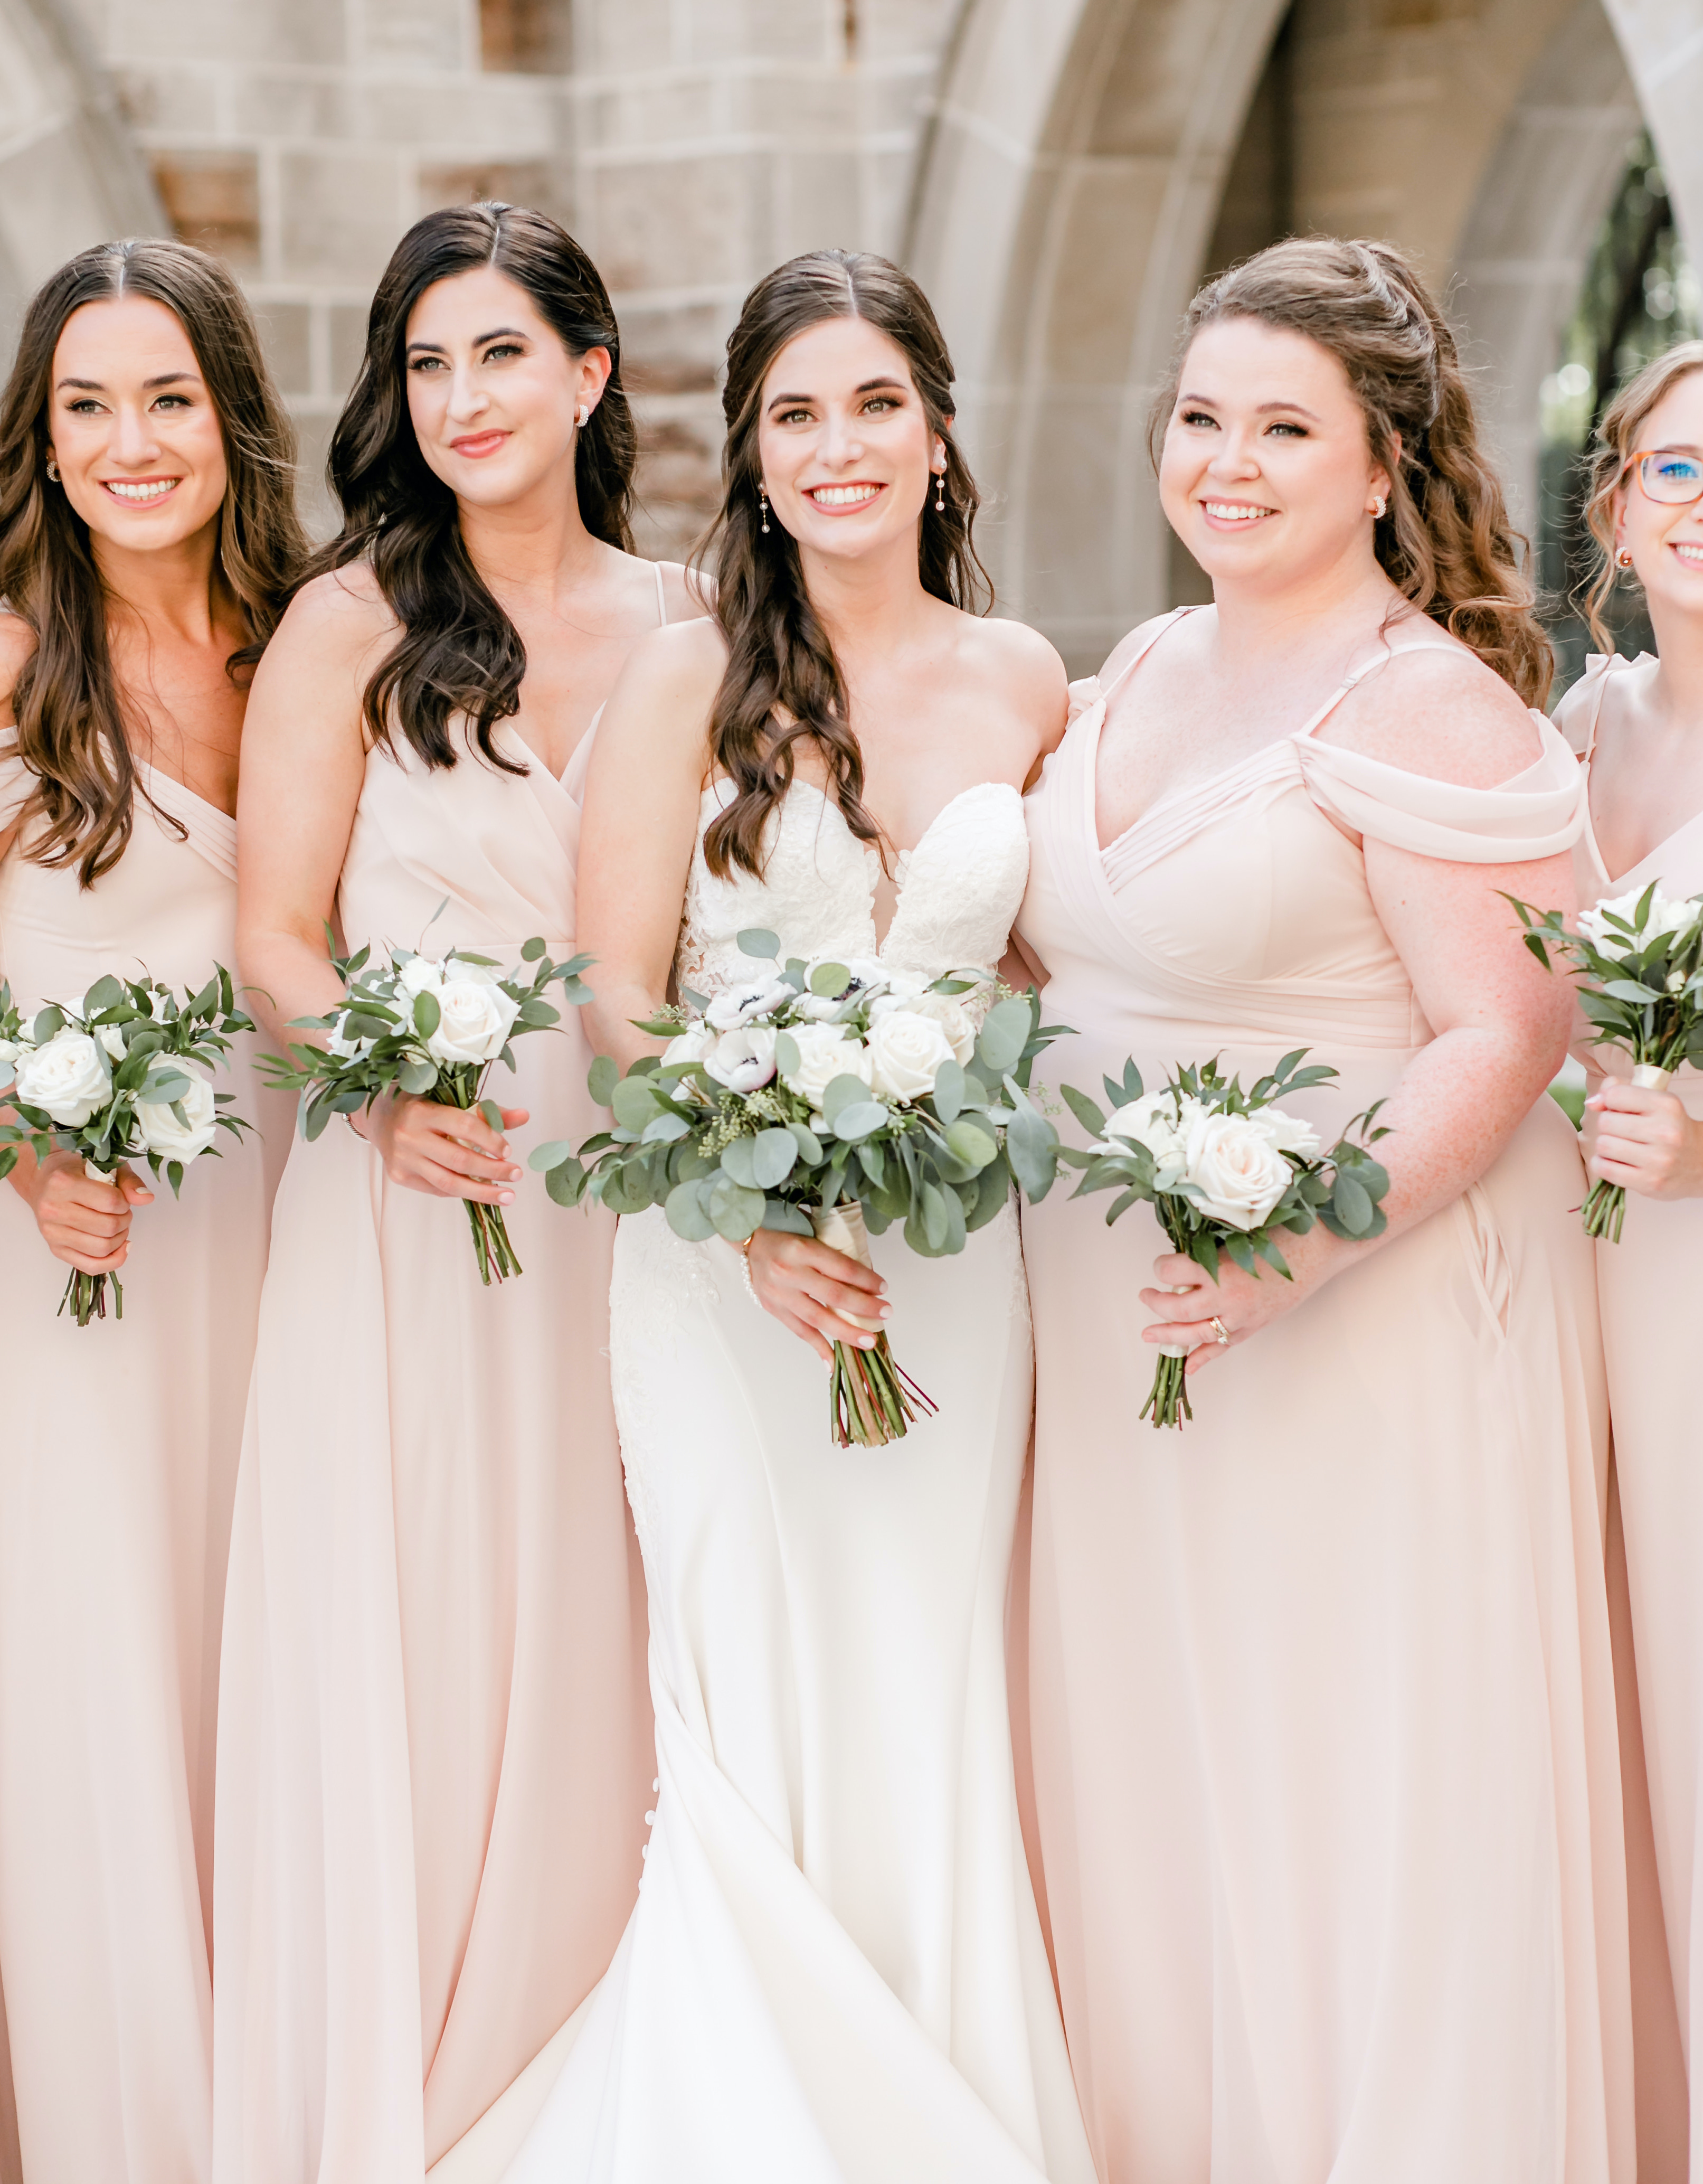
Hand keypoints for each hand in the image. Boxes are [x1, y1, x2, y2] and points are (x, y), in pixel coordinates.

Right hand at [19, 1150, 152, 1274]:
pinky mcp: (55, 1249)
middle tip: (121, 1212)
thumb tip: (146, 1197)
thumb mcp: (104, 1165)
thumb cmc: (76, 1171)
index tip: (121, 1199)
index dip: (125, 1203)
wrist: (43, 1181)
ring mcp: (52, 1232)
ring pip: (101, 1248)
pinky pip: (90, 1266)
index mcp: (63, 1183)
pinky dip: (112, 1261)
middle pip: (107, 1227)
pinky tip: (120, 1247)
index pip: (110, 1202)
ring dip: (119, 1239)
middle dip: (124, 1221)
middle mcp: (53, 1209)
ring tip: (117, 1226)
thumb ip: (128, 1181)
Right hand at [354, 1091, 526, 1203]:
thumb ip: (486, 1111)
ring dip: (482, 1192)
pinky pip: (438, 1189)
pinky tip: (481, 1192)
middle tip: (516, 1175)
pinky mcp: (400, 1177)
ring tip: (508, 1196)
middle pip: (458, 1159)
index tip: (509, 1151)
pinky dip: (462, 1191)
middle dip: (492, 1170)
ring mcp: (403, 1159)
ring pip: (448, 1182)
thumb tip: (524, 1116)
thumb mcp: (450, 1100)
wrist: (381, 1118)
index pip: (463, 1126)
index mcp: (424, 1111)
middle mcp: (409, 1136)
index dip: (489, 1139)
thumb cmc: (422, 1106)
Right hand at [744, 1228, 890, 1361]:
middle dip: (864, 1307)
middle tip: (886, 1313)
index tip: (883, 1288)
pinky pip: (800, 1332)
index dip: (866, 1280)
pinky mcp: (773, 1309)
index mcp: (803, 1249)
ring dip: (847, 1332)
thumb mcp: (811, 1234)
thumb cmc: (786, 1235)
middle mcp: (790, 1272)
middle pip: (834, 1295)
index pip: (842, 1268)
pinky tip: (833, 1362)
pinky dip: (818, 1347)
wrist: (750, 1241)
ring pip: (818, 1319)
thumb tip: (866, 1280)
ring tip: (869, 1341)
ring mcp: (780, 1294)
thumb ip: (833, 1255)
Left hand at [1139, 1236, 1332, 1378]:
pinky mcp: (1254, 1327)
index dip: (1161, 1266)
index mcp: (1222, 1269)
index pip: (1174, 1272)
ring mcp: (1242, 1317)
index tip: (1160, 1263)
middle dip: (1156, 1303)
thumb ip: (1210, 1247)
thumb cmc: (1283, 1232)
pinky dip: (1204, 1358)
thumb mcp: (1239, 1232)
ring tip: (1149, 1334)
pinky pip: (1224, 1347)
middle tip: (1145, 1295)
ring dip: (1170, 1335)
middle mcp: (1229, 1298)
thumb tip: (1181, 1255)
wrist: (1321, 1248)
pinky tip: (1187, 1367)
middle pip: (1179, 1309)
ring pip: (1197, 1334)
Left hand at [1585, 1079, 1702, 1199]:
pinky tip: (1617, 1162)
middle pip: (1606, 1122)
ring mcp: (1658, 1160)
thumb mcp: (1653, 1102)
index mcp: (1666, 1106)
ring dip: (1606, 1146)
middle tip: (1624, 1132)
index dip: (1610, 1102)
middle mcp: (1664, 1132)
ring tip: (1622, 1148)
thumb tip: (1592, 1102)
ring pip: (1603, 1145)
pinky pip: (1604, 1169)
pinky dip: (1604, 1164)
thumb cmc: (1669, 1128)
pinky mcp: (1649, 1182)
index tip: (1620, 1109)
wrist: (1700, 1163)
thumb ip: (1619, 1091)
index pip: (1615, 1095)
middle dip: (1609, 1126)